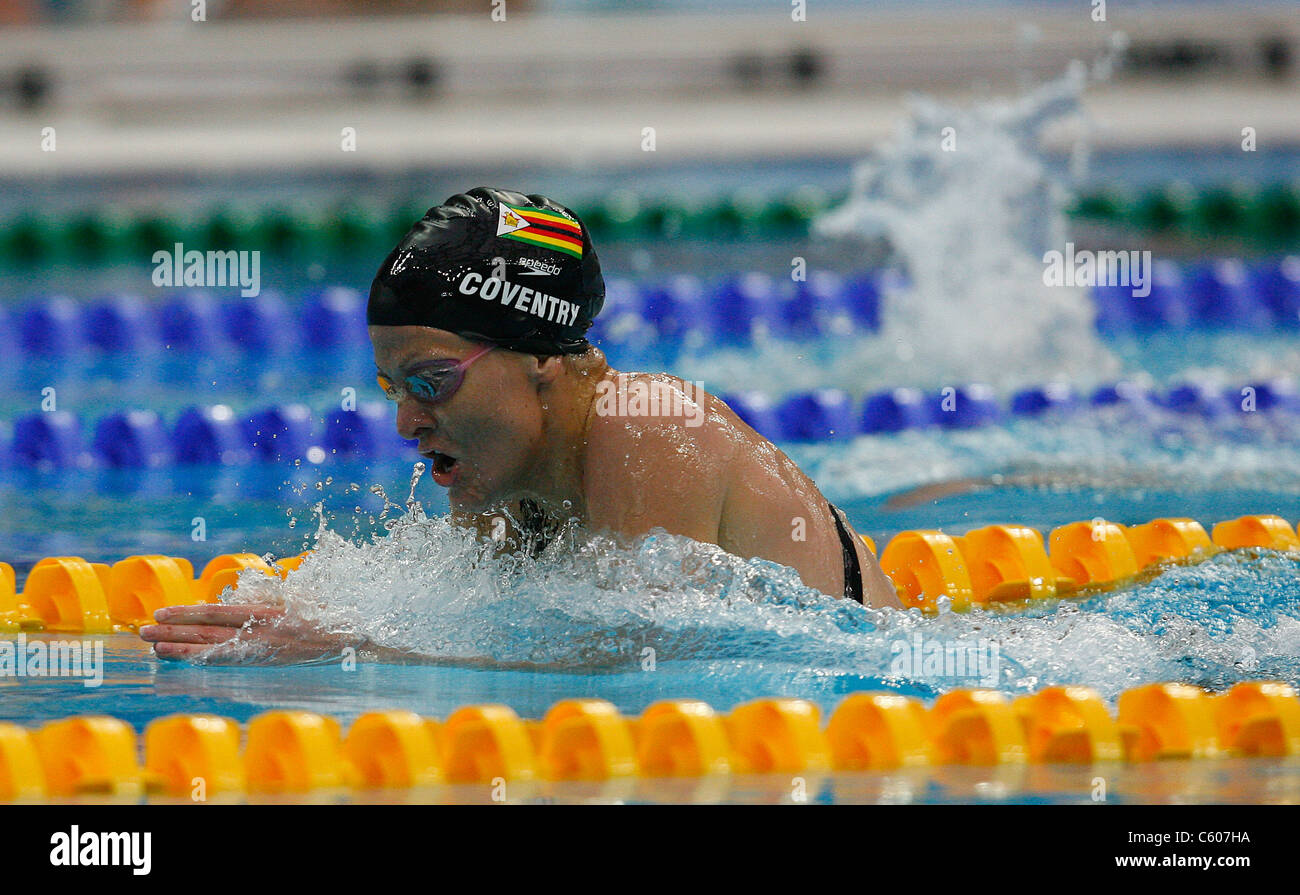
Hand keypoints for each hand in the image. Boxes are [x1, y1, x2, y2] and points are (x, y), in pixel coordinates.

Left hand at [139, 603, 360, 665]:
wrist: (349, 641)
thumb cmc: (324, 613)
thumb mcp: (298, 595)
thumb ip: (269, 593)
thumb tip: (242, 593)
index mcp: (266, 613)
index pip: (217, 614)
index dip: (186, 615)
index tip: (161, 615)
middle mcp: (259, 635)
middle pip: (207, 635)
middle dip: (173, 633)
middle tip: (143, 632)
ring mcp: (261, 652)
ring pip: (212, 652)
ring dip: (181, 650)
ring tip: (154, 648)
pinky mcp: (264, 663)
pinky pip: (227, 663)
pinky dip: (202, 662)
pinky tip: (183, 661)